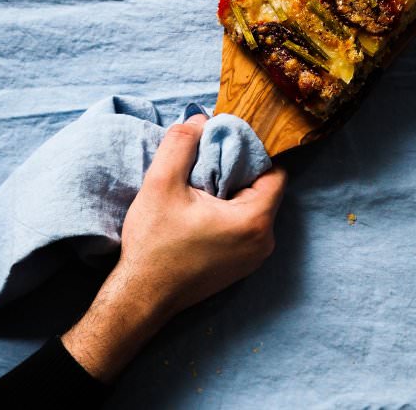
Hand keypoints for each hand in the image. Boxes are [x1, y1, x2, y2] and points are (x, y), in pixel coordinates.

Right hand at [62, 114, 285, 381]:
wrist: (142, 296)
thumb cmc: (153, 243)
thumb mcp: (161, 183)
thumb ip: (182, 143)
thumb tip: (200, 118)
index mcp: (254, 221)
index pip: (274, 171)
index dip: (251, 153)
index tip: (224, 147)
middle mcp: (264, 242)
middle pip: (265, 189)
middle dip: (239, 171)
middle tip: (208, 165)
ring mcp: (254, 258)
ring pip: (255, 208)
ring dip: (233, 192)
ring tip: (201, 188)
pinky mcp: (242, 266)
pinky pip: (246, 227)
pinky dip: (230, 212)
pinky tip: (202, 211)